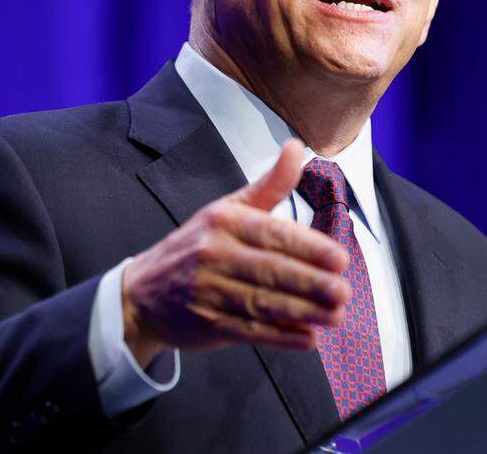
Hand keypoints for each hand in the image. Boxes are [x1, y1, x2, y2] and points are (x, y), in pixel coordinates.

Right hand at [121, 139, 349, 365]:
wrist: (143, 293)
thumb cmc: (197, 245)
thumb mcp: (228, 209)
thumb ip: (270, 185)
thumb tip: (298, 147)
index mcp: (224, 221)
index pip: (274, 234)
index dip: (309, 248)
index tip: (340, 259)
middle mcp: (214, 253)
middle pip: (271, 271)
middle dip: (313, 283)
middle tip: (344, 291)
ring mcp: (208, 291)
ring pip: (264, 303)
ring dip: (304, 312)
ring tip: (336, 315)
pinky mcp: (206, 324)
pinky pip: (250, 332)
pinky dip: (280, 337)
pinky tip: (306, 339)